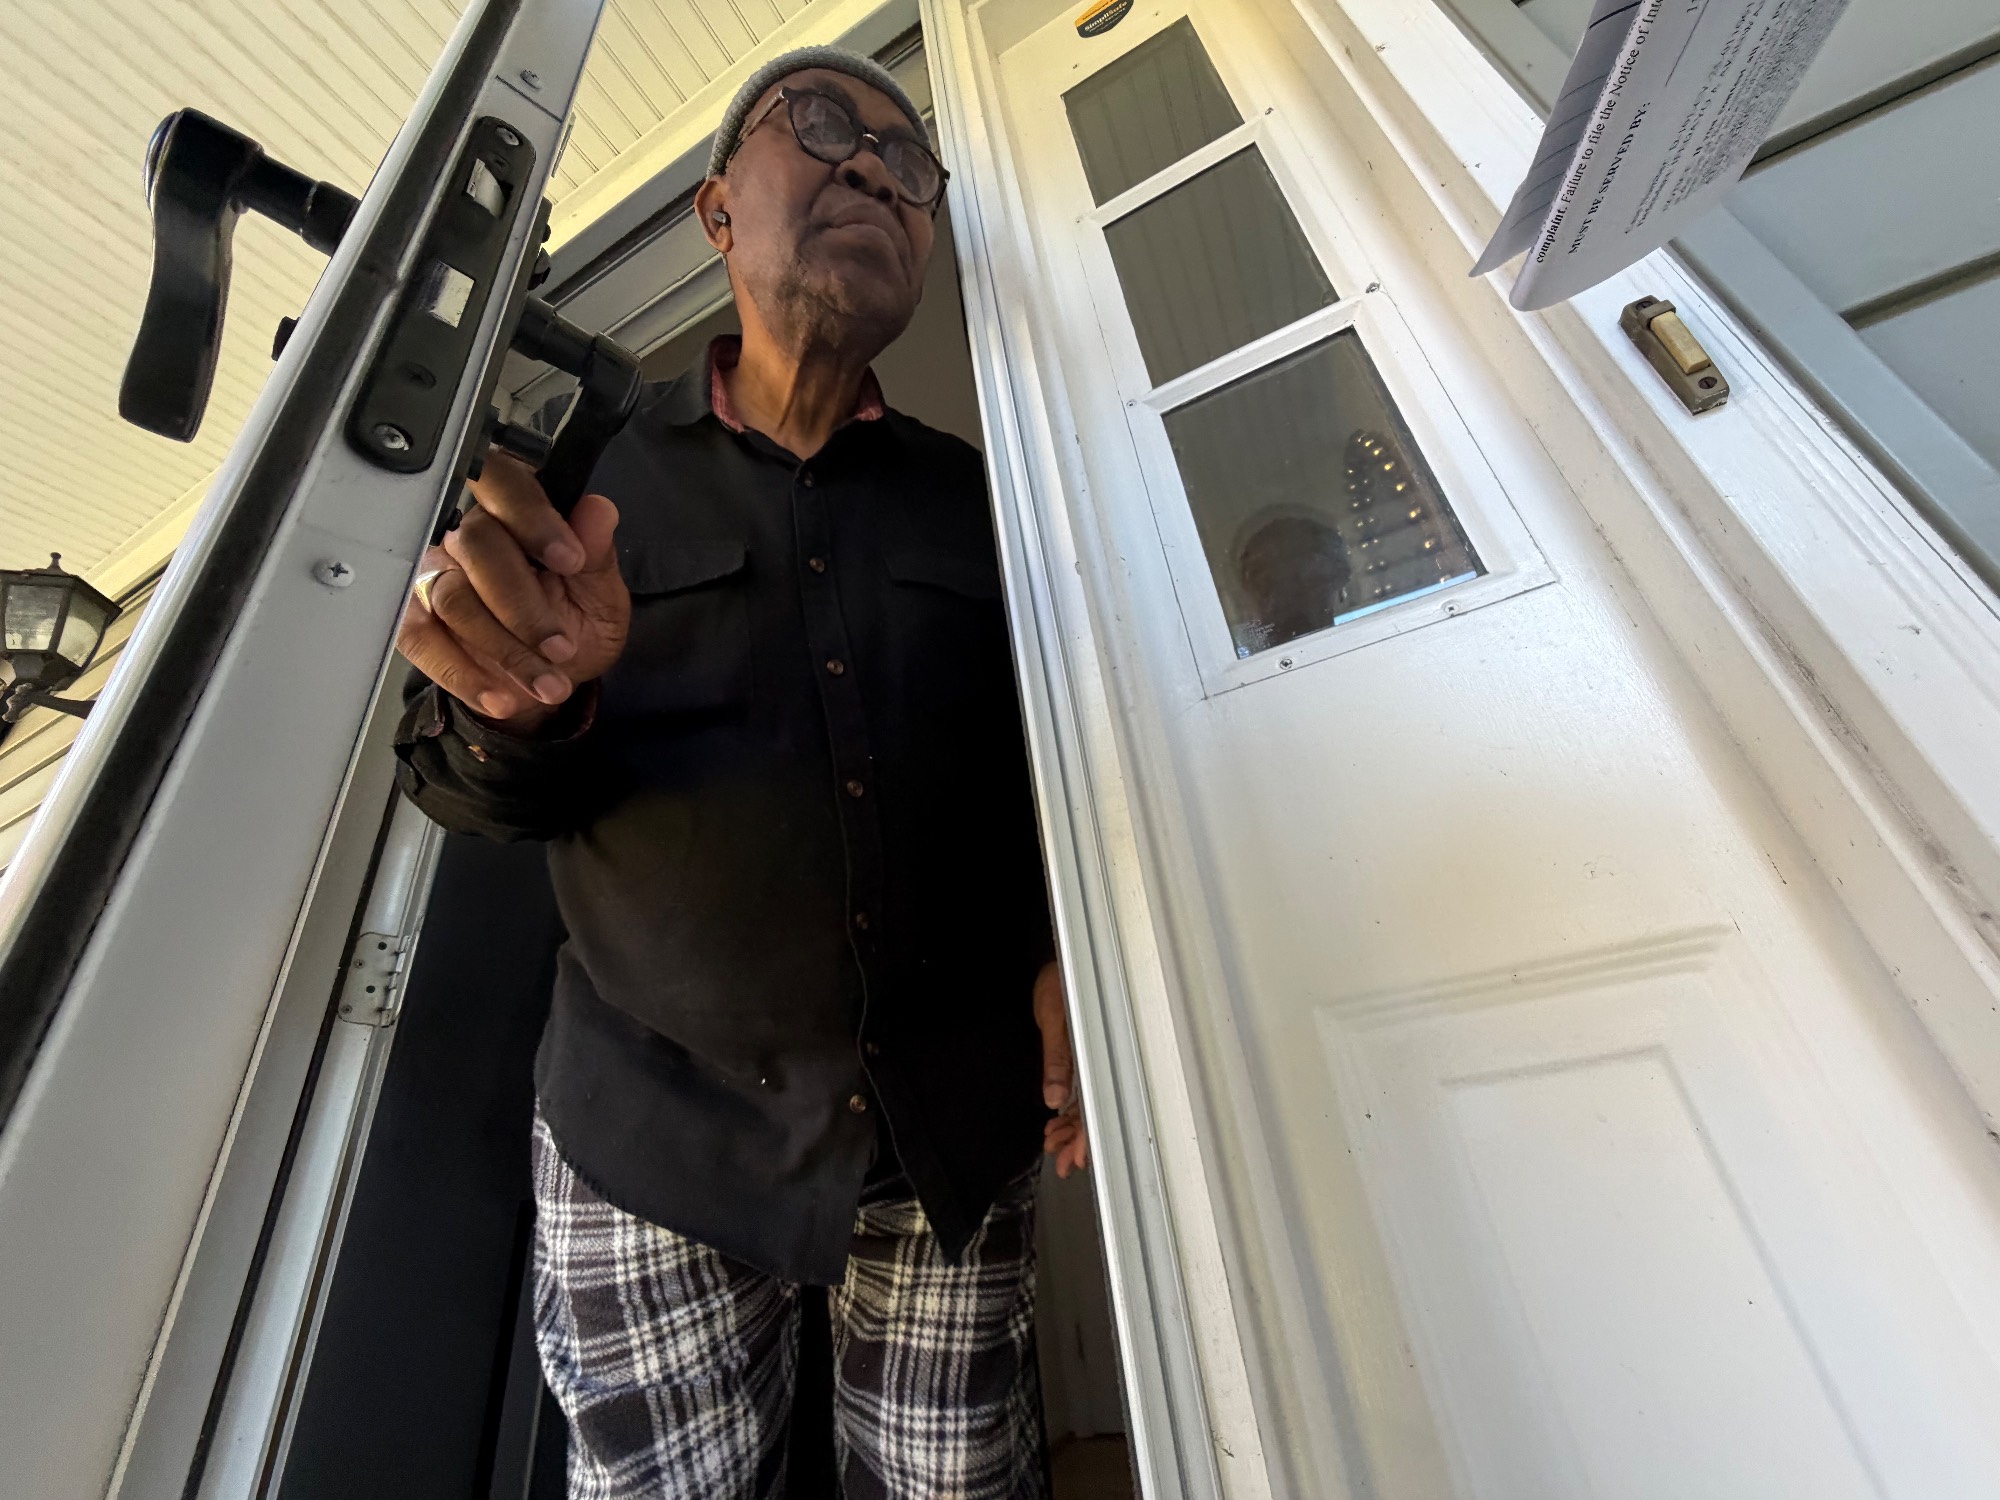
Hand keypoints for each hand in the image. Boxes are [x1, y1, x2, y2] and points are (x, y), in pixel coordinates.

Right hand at [397, 453, 629, 733]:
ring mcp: (436, 575)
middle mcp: (469, 534)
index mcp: (517, 512)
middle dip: (524, 604)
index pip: (505, 481)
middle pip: (476, 545)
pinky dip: (462, 673)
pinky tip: (501, 696)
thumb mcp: (602, 596)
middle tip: (561, 647)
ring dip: (504, 648)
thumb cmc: (575, 624)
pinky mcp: (416, 618)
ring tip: (546, 683)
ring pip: (453, 597)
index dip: (533, 517)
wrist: (549, 677)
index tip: (570, 560)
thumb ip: (598, 554)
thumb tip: (599, 510)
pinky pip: (421, 638)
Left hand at [1034, 960, 1088, 1177]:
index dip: (1090, 1135)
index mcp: (1097, 1049)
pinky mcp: (1084, 1056)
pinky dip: (1070, 1112)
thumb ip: (1058, 1058)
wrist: (1057, 960)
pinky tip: (1057, 1125)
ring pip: (1089, 1106)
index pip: (1099, 1103)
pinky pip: (1081, 1092)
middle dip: (1080, 1142)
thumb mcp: (1054, 1018)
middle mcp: (1099, 1059)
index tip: (1080, 1158)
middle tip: (1064, 1164)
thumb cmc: (1061, 979)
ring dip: (1073, 1130)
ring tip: (1056, 1148)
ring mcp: (1093, 1060)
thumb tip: (1055, 1097)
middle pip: (1096, 1111)